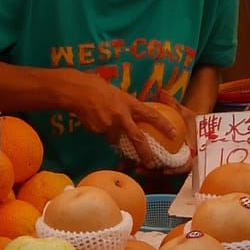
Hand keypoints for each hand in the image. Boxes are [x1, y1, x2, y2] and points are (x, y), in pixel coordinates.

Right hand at [59, 73, 184, 154]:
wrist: (76, 91)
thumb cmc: (96, 86)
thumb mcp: (117, 93)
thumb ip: (126, 105)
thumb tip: (133, 116)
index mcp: (129, 103)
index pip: (151, 115)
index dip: (163, 125)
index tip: (173, 133)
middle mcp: (121, 116)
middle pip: (137, 138)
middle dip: (145, 153)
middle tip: (150, 164)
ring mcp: (108, 125)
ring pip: (115, 138)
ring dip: (113, 135)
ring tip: (102, 118)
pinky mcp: (97, 131)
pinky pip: (101, 134)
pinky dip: (100, 129)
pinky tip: (93, 118)